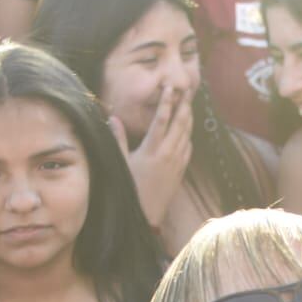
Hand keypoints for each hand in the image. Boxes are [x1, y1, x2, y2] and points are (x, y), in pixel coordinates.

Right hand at [110, 85, 192, 228]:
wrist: (147, 215)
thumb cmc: (130, 189)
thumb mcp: (121, 163)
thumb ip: (118, 139)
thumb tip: (112, 118)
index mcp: (153, 149)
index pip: (162, 119)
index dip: (167, 101)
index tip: (171, 87)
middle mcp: (169, 153)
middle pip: (181, 123)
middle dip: (184, 105)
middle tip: (187, 90)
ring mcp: (177, 162)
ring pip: (187, 134)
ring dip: (188, 118)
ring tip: (189, 105)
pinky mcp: (181, 171)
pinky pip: (188, 148)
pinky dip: (188, 136)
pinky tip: (187, 132)